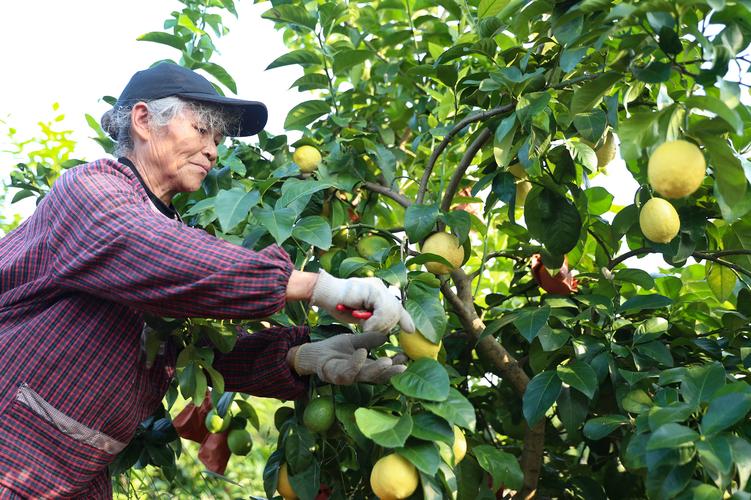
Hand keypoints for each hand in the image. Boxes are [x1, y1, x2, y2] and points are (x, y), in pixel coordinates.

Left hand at [291, 332, 405, 384]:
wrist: (314, 353)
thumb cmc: (336, 349)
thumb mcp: (356, 341)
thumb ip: (370, 339)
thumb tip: (387, 336)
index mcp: (365, 368)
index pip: (384, 370)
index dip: (396, 366)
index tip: (407, 358)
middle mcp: (357, 375)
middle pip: (377, 378)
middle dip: (391, 373)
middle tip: (403, 366)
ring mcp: (345, 376)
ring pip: (363, 377)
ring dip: (376, 370)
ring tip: (387, 361)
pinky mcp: (332, 374)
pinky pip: (345, 371)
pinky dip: (355, 363)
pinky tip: (362, 352)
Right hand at [310, 270, 414, 333]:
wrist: (325, 293)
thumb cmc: (339, 305)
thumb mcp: (362, 317)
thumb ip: (375, 321)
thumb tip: (387, 332)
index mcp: (380, 293)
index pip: (397, 306)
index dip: (405, 319)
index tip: (410, 330)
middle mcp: (381, 288)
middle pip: (396, 310)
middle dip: (387, 326)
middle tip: (370, 331)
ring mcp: (378, 286)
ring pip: (391, 310)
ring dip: (380, 325)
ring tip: (366, 329)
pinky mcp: (372, 288)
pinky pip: (382, 309)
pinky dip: (376, 321)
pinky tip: (365, 326)